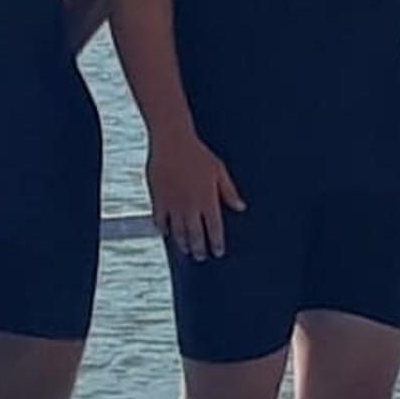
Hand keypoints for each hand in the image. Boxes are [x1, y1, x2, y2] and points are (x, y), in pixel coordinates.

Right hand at [148, 131, 244, 259]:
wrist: (171, 141)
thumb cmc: (197, 153)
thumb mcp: (219, 170)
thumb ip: (229, 191)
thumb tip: (241, 207)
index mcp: (208, 200)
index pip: (214, 229)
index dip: (216, 243)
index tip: (218, 252)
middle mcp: (190, 206)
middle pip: (195, 235)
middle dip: (199, 249)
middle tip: (202, 256)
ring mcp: (173, 204)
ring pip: (178, 232)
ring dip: (183, 244)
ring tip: (186, 250)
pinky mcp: (158, 199)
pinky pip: (160, 221)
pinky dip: (164, 229)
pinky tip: (167, 233)